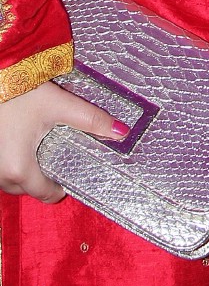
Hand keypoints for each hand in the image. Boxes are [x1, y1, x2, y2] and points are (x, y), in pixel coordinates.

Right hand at [0, 81, 125, 201]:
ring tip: (38, 148)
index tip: (71, 174)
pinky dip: (10, 161)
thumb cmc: (19, 91)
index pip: (45, 194)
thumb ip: (90, 119)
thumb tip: (121, 132)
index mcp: (19, 167)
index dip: (61, 187)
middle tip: (55, 156)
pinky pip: (0, 168)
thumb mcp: (58, 104)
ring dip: (24, 170)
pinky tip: (20, 141)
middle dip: (42, 178)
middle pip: (27, 189)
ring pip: (10, 181)